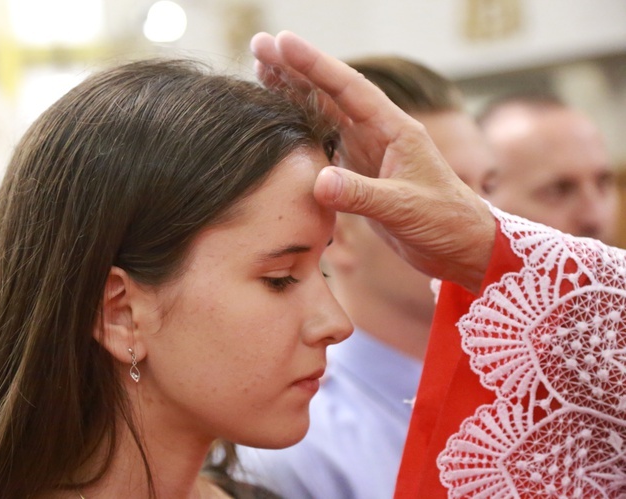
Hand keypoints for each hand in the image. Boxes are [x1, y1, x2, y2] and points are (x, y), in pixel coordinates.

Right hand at [250, 31, 494, 292]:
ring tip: (262, 72)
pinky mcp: (359, 173)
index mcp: (394, 129)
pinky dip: (301, 129)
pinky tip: (283, 121)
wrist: (460, 246)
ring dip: (294, 93)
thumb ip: (362, 195)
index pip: (348, 88)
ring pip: (324, 113)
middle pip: (330, 92)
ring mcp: (368, 151)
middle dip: (294, 68)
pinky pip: (325, 142)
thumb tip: (319, 181)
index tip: (282, 42)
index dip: (314, 64)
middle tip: (258, 46)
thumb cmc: (445, 221)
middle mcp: (378, 133)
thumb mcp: (404, 207)